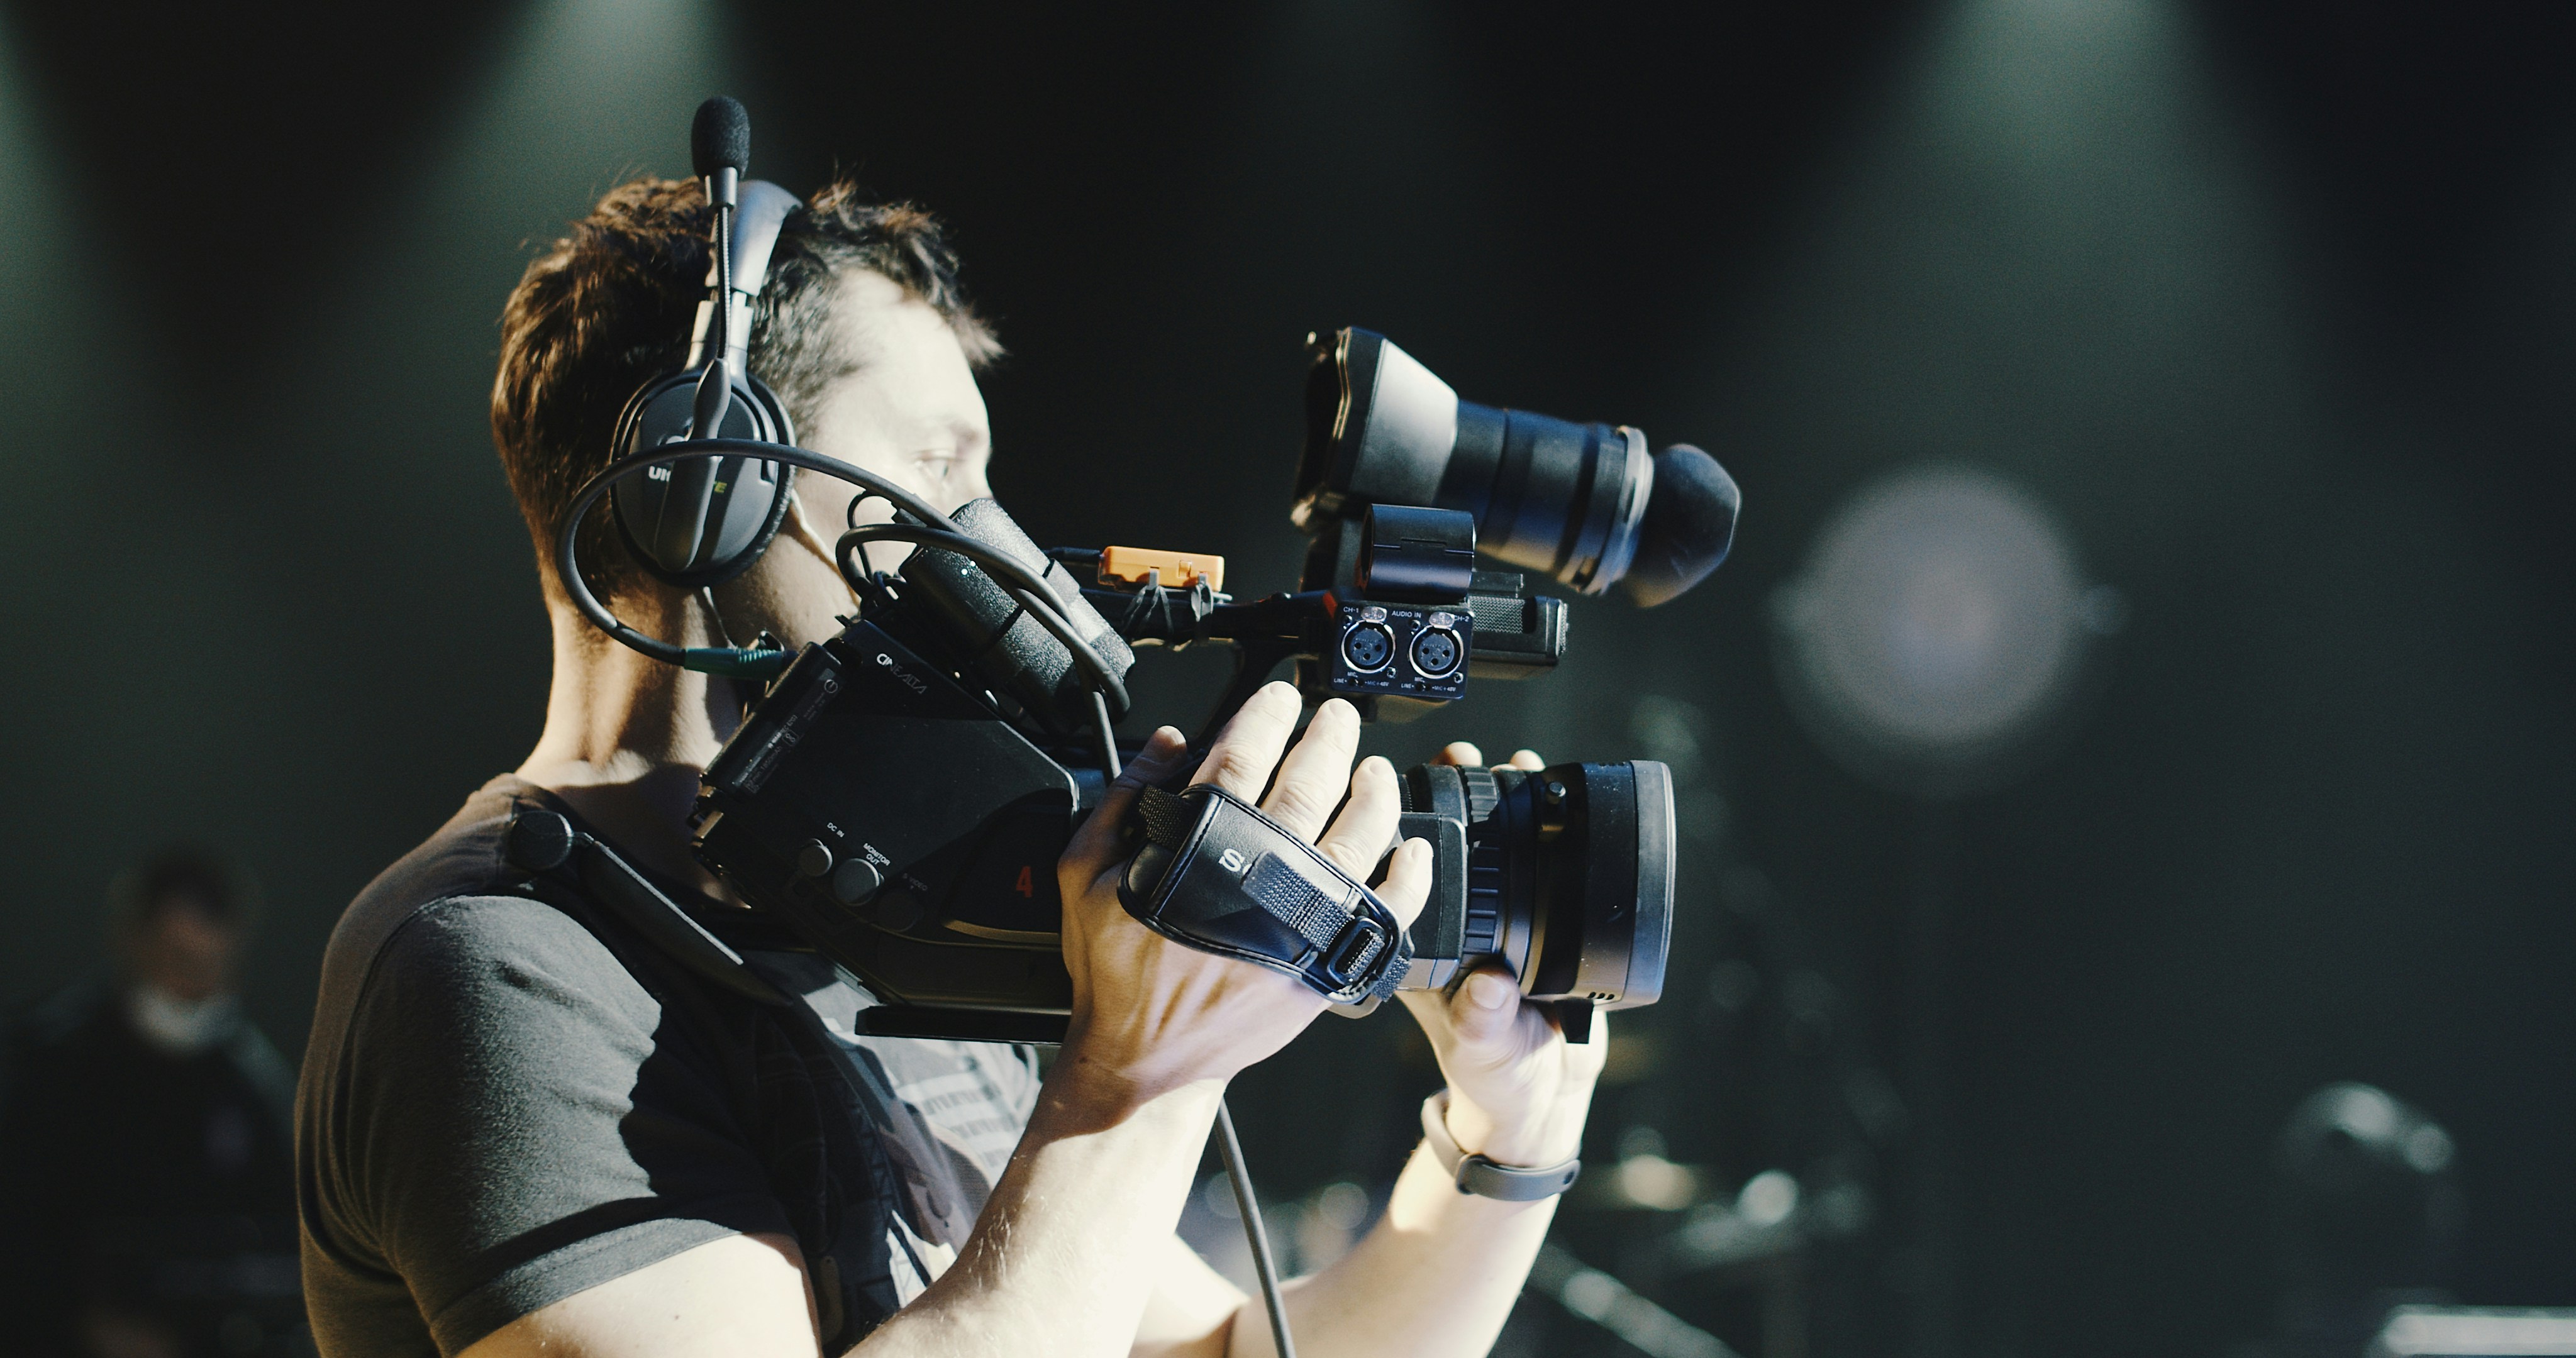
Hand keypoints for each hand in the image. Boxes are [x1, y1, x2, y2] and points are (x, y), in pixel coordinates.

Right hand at [1053, 683, 1431, 1113]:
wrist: (1145, 1060)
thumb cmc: (1116, 971)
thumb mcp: (1084, 873)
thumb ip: (1123, 800)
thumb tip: (1168, 742)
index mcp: (1198, 848)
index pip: (1243, 755)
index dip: (1266, 715)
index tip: (1282, 697)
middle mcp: (1258, 878)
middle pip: (1311, 784)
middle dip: (1329, 738)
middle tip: (1337, 716)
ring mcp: (1299, 923)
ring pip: (1358, 837)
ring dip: (1375, 793)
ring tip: (1375, 770)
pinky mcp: (1325, 965)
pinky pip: (1386, 912)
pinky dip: (1408, 877)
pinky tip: (1412, 849)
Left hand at [1396, 742, 1607, 1167]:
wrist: (1542, 1092)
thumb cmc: (1496, 1077)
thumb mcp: (1488, 1050)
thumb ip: (1487, 1021)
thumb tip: (1490, 986)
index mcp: (1417, 951)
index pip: (1396, 877)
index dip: (1400, 831)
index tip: (1411, 790)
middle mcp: (1444, 927)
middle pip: (1438, 846)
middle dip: (1449, 794)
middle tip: (1462, 755)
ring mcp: (1484, 920)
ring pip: (1482, 848)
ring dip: (1495, 800)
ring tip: (1513, 762)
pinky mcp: (1527, 922)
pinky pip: (1528, 863)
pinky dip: (1537, 826)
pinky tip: (1546, 791)